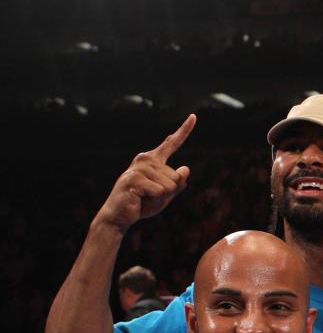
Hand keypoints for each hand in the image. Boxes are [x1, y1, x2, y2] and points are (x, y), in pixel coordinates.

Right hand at [94, 115, 194, 232]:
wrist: (119, 216)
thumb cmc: (143, 204)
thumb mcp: (166, 194)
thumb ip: (178, 183)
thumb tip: (185, 168)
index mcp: (153, 160)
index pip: (172, 144)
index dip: (184, 130)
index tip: (193, 116)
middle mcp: (145, 159)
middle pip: (177, 177)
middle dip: (169, 192)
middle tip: (149, 195)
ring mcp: (139, 168)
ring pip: (170, 185)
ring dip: (160, 197)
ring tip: (143, 197)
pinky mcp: (134, 178)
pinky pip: (160, 191)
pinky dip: (154, 199)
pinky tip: (139, 199)